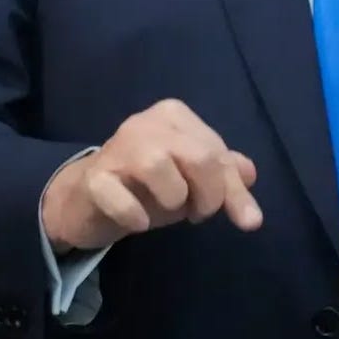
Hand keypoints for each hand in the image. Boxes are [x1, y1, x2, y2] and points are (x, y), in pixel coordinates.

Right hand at [42, 99, 261, 252]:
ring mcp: (117, 147)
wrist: (88, 198)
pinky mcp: (94, 177)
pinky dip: (135, 214)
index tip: (241, 218)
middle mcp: (146, 123)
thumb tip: (250, 174)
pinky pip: (119, 197)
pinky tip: (140, 222)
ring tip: (169, 210)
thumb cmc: (148, 185)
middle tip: (198, 214)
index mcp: (174, 116)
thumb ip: (224, 175)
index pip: (218, 152)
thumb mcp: (192, 179)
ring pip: (159, 167)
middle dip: (209, 196)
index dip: (233, 190)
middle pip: (200, 157)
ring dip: (174, 200)